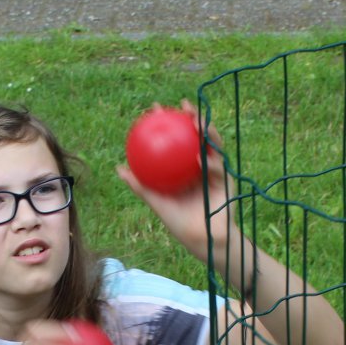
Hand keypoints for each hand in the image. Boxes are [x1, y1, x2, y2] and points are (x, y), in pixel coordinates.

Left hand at [115, 100, 235, 256]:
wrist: (201, 239)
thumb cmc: (178, 222)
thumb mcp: (156, 202)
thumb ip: (140, 185)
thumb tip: (118, 169)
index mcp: (184, 166)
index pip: (176, 138)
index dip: (168, 122)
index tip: (157, 109)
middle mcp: (201, 163)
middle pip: (197, 134)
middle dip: (193, 116)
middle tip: (182, 105)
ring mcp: (215, 169)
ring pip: (213, 144)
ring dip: (208, 131)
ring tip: (196, 122)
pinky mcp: (226, 180)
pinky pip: (218, 167)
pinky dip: (209, 161)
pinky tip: (199, 157)